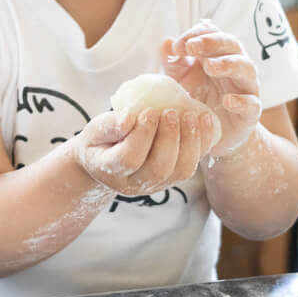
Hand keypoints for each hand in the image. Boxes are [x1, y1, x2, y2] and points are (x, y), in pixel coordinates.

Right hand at [70, 106, 217, 196]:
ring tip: (190, 116)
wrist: (107, 162)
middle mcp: (135, 184)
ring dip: (189, 142)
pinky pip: (193, 164)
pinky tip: (204, 120)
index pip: (129, 159)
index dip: (142, 135)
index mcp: (111, 171)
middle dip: (169, 138)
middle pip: (158, 168)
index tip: (149, 111)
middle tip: (171, 112)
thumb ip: (108, 126)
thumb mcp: (93, 132)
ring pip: (180, 171)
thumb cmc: (99, 143)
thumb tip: (128, 118)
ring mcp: (157, 184)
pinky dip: (202, 143)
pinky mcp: (173, 178)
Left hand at [160, 19, 262, 156]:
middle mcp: (235, 65)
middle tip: (193, 47)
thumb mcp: (181, 80)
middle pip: (232, 44)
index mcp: (218, 54)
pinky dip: (242, 101)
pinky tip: (227, 101)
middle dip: (213, 42)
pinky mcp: (250, 112)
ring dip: (229, 64)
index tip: (178, 46)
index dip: (196, 35)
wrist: (213, 134)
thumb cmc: (198, 99)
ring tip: (210, 67)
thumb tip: (166, 41)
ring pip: (246, 68)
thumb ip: (173, 63)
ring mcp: (246, 87)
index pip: (212, 33)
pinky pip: (252, 103)